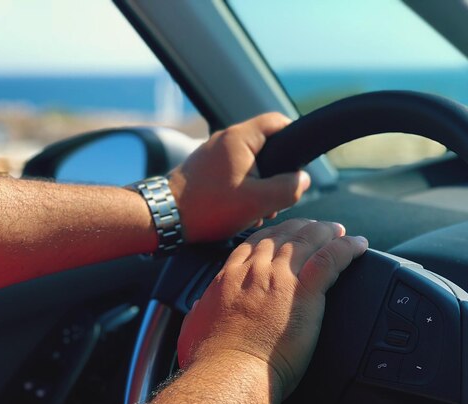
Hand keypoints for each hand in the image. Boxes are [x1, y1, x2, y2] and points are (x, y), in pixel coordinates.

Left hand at [167, 113, 310, 242]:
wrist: (164, 218)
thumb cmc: (208, 207)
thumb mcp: (258, 202)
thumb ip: (288, 189)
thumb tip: (303, 180)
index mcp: (240, 138)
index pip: (278, 122)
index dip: (295, 139)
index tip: (300, 163)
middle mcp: (225, 139)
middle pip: (266, 146)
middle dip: (277, 173)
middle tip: (275, 198)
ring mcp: (213, 154)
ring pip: (251, 163)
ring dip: (259, 186)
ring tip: (256, 210)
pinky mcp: (205, 169)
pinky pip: (235, 173)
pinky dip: (243, 189)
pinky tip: (240, 211)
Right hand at [177, 219, 367, 397]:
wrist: (227, 374)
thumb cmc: (208, 360)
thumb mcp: (193, 328)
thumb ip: (198, 312)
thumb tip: (197, 307)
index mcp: (230, 277)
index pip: (254, 243)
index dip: (273, 235)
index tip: (284, 234)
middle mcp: (255, 270)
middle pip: (283, 235)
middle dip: (301, 227)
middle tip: (316, 228)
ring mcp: (280, 279)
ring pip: (308, 240)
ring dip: (326, 231)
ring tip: (339, 231)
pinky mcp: (304, 293)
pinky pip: (331, 259)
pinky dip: (347, 248)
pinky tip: (358, 244)